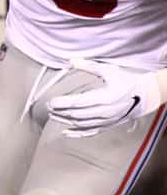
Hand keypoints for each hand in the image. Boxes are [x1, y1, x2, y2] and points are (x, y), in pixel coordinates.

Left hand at [48, 59, 166, 137]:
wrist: (145, 96)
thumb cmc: (127, 82)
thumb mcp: (109, 71)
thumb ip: (89, 66)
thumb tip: (71, 61)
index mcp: (104, 98)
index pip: (78, 103)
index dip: (62, 104)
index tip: (51, 102)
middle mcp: (104, 112)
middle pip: (77, 114)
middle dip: (60, 112)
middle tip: (48, 107)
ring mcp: (106, 120)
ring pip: (81, 124)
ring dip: (65, 120)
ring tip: (53, 116)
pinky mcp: (108, 125)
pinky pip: (90, 132)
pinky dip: (77, 133)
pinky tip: (66, 132)